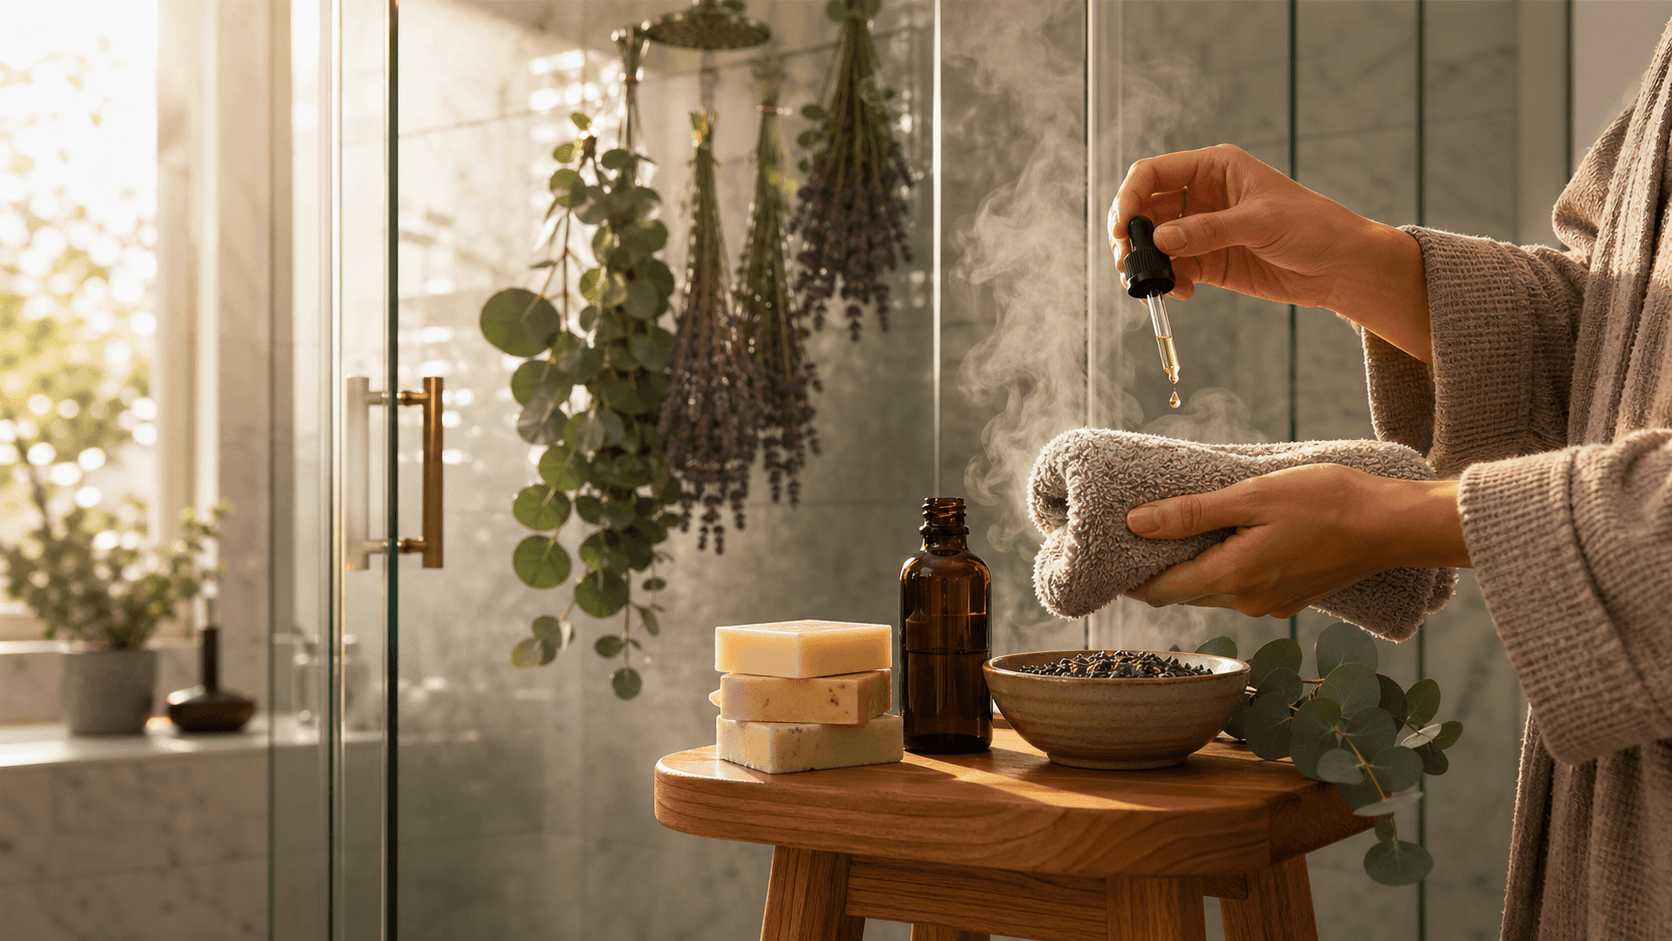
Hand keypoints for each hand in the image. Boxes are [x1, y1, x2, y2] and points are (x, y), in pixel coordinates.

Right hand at [1110, 144, 1432, 362]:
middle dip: (1131, 236)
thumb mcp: (1260, 222)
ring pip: (1154, 243)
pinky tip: (1182, 292)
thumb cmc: (1311, 227)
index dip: (1130, 197)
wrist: (1340, 266)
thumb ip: (1208, 231)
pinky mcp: (1208, 261)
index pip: (1153, 173)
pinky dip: (1168, 282)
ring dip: (1145, 263)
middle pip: (1145, 209)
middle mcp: (1201, 196)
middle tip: (1127, 262)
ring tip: (1152, 284)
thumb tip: (1160, 241)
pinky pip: (1173, 269)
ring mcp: (1201, 230)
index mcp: (1213, 168)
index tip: (1122, 227)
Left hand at [1123, 463, 1469, 617]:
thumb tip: (1137, 522)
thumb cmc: (1326, 502)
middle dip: (1159, 569)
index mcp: (1231, 578)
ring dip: (1193, 568)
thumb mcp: (1252, 496)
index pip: (1160, 590)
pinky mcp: (1290, 600)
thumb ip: (1192, 514)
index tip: (1114, 550)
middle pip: (1183, 593)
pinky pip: (1241, 590)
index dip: (1132, 575)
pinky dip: (1224, 569)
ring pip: (1212, 591)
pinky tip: (1228, 540)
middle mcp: (1246, 602)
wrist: (1392, 526)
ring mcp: (1270, 606)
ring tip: (1180, 532)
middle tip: (1140, 534)